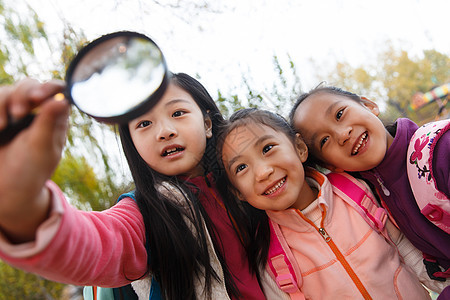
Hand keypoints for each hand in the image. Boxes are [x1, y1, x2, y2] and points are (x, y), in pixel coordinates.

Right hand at [0, 78, 69, 242]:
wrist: (5, 188)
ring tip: (2, 126)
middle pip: (29, 85)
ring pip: (7, 91)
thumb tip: (63, 100)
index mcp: (54, 117)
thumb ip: (48, 122)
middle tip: (19, 113)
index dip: (49, 87)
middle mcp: (36, 111)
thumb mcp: (41, 147)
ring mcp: (14, 112)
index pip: (57, 90)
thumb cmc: (30, 170)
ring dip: (2, 103)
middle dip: (22, 94)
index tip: (37, 98)